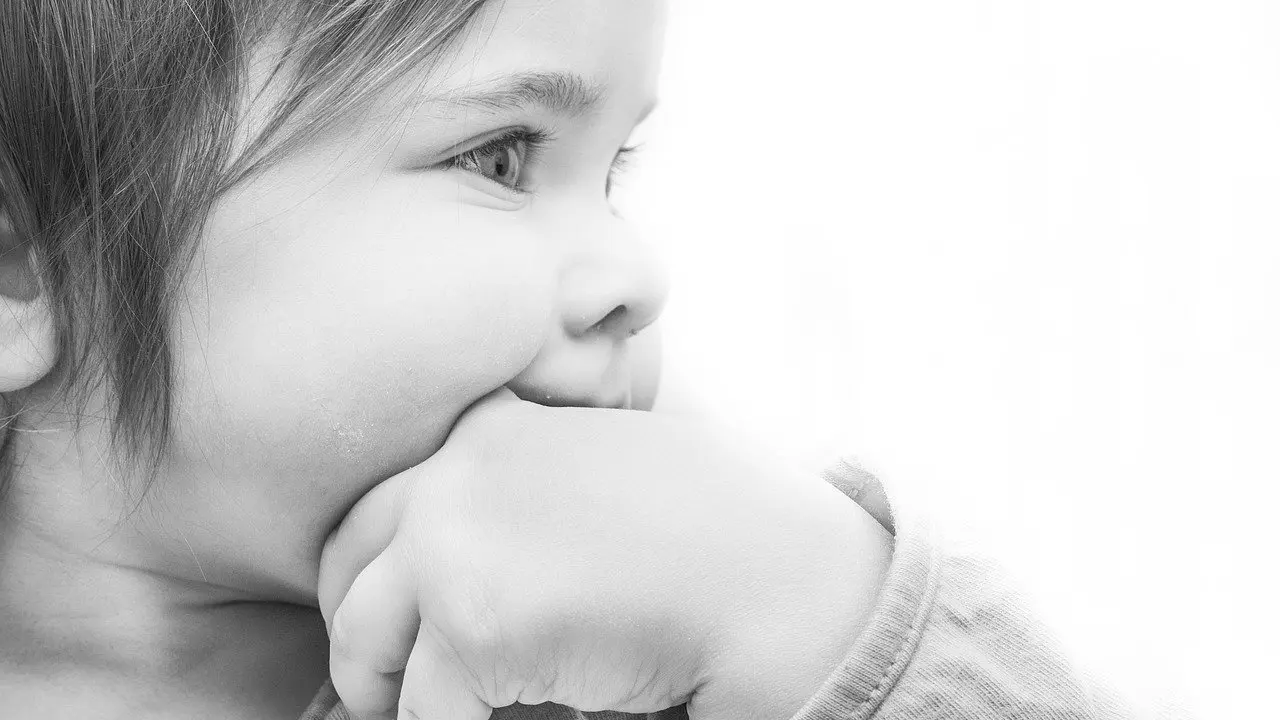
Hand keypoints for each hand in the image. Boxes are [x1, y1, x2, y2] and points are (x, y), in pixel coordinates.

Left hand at [317, 387, 891, 719]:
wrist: (785, 587)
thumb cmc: (713, 535)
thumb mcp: (598, 470)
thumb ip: (516, 487)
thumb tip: (442, 560)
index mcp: (491, 426)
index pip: (381, 506)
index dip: (383, 576)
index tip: (401, 623)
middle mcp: (459, 470)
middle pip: (346, 571)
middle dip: (367, 637)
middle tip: (397, 687)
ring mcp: (458, 541)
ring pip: (365, 647)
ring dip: (397, 695)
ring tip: (447, 712)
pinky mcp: (474, 624)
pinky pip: (425, 713)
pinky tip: (526, 717)